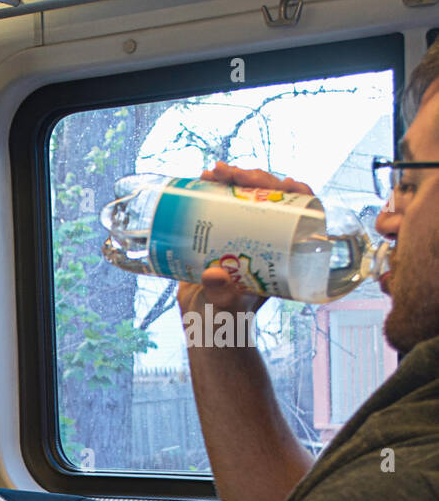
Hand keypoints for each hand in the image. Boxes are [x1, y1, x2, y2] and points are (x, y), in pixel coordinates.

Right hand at [175, 161, 313, 323]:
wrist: (205, 328)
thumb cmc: (225, 322)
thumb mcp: (226, 307)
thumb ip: (222, 294)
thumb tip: (213, 274)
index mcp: (281, 255)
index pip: (299, 215)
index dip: (297, 194)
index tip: (284, 182)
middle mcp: (266, 240)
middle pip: (269, 199)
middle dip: (252, 179)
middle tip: (229, 173)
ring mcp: (243, 236)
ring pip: (244, 198)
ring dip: (230, 180)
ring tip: (210, 173)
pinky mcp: (219, 237)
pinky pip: (220, 207)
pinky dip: (212, 192)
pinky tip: (200, 181)